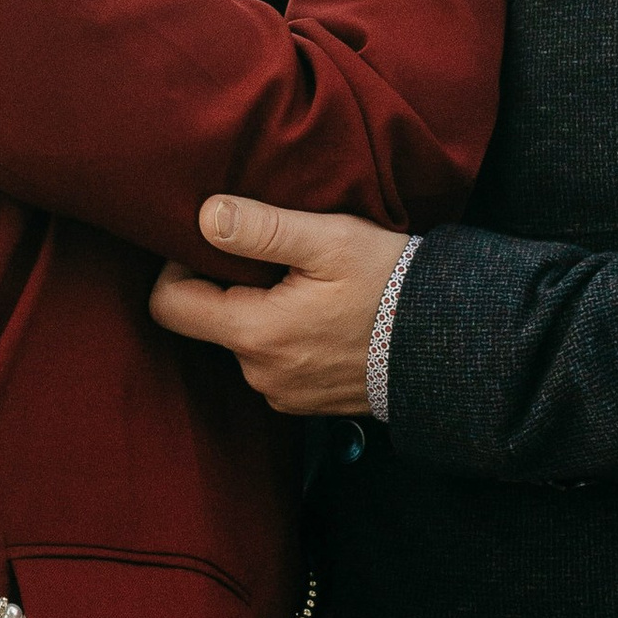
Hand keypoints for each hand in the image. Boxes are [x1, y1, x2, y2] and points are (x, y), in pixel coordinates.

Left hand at [148, 197, 410, 414]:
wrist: (449, 344)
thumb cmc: (389, 284)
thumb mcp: (329, 240)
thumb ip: (262, 227)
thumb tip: (204, 216)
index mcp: (255, 334)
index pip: (169, 306)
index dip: (178, 265)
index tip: (217, 241)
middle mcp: (259, 374)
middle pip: (207, 321)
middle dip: (227, 284)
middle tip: (273, 254)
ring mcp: (282, 394)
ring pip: (241, 340)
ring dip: (259, 308)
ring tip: (305, 282)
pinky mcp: (305, 401)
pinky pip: (272, 360)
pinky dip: (284, 334)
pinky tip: (321, 312)